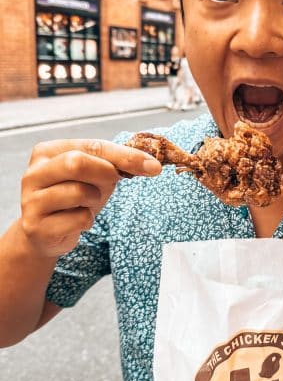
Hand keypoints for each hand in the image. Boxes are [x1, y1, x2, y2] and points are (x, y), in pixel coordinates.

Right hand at [20, 139, 161, 256]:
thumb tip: (150, 162)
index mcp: (47, 152)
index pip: (92, 146)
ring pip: (79, 192)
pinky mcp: (36, 227)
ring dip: (95, 200)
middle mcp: (34, 173)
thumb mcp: (93, 175)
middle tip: (112, 183)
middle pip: (77, 163)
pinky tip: (77, 221)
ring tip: (87, 204)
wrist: (45, 234)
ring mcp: (32, 201)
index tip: (154, 166)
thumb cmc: (73, 198)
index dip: (126, 156)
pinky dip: (87, 221)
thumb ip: (115, 163)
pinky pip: (79, 219)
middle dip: (105, 174)